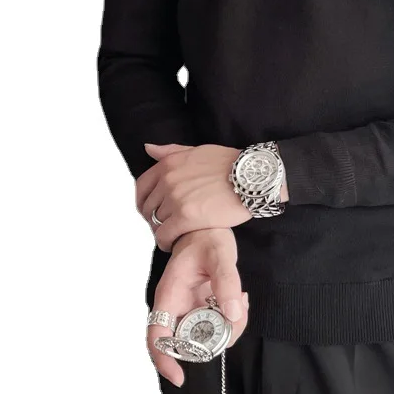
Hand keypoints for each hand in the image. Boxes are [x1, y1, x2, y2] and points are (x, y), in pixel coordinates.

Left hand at [136, 143, 251, 250]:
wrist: (252, 177)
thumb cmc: (229, 164)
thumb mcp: (198, 151)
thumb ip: (171, 151)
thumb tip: (148, 149)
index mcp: (168, 164)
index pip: (141, 187)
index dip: (144, 202)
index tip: (151, 210)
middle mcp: (168, 181)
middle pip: (148, 207)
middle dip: (154, 218)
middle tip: (166, 225)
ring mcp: (176, 199)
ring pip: (156, 222)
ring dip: (162, 230)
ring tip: (174, 234)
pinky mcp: (187, 218)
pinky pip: (165, 235)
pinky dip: (166, 242)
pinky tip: (174, 244)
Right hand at [147, 228, 248, 386]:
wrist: (207, 227)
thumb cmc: (206, 237)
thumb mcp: (219, 256)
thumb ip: (226, 283)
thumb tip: (231, 314)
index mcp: (170, 295)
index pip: (157, 336)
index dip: (164, 360)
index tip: (179, 377)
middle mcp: (176, 307)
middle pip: (187, 344)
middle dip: (215, 342)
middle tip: (237, 319)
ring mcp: (189, 309)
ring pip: (205, 337)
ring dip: (228, 329)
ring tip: (242, 301)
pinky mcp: (202, 308)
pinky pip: (215, 326)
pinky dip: (231, 320)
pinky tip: (240, 298)